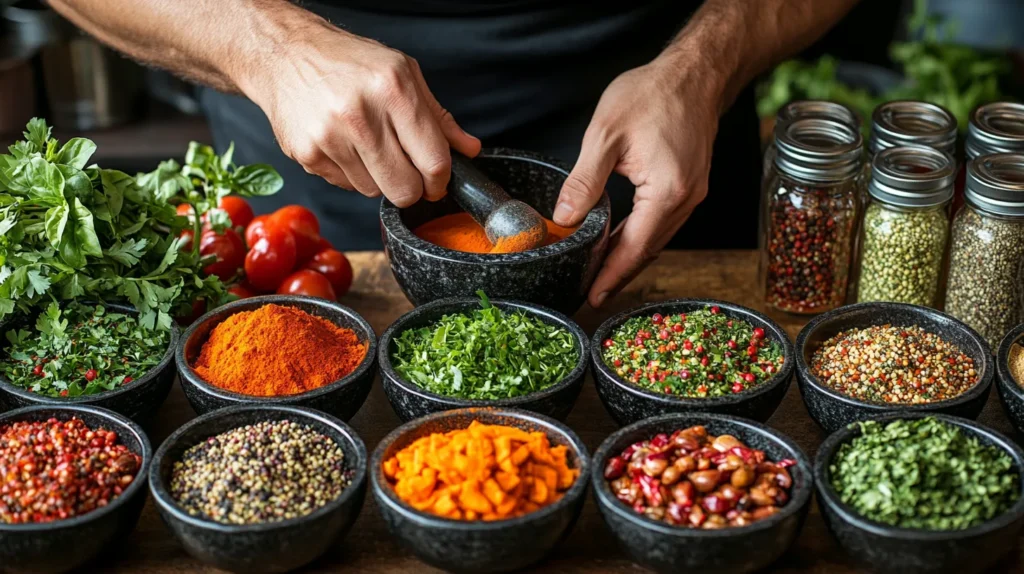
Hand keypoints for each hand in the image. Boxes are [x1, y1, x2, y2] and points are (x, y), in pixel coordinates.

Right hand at [241, 18, 480, 206]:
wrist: (285, 53)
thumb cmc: (349, 62)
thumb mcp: (404, 74)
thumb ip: (438, 117)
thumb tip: (469, 149)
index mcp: (393, 91)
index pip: (433, 161)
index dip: (440, 180)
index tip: (437, 180)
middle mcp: (360, 115)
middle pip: (404, 189)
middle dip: (412, 187)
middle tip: (407, 170)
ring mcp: (330, 138)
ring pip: (374, 192)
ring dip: (379, 177)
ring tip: (367, 144)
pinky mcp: (307, 154)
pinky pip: (346, 186)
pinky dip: (352, 173)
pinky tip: (344, 145)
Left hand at [552, 57, 721, 307]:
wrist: (693, 73)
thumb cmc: (652, 95)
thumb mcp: (605, 135)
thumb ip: (584, 181)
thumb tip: (565, 218)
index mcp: (667, 191)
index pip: (634, 247)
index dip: (611, 275)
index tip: (592, 297)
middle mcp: (686, 199)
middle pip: (648, 250)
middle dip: (618, 273)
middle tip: (589, 292)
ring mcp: (692, 194)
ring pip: (656, 240)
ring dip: (628, 256)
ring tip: (599, 273)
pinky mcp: (691, 186)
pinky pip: (662, 223)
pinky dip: (640, 237)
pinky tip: (620, 241)